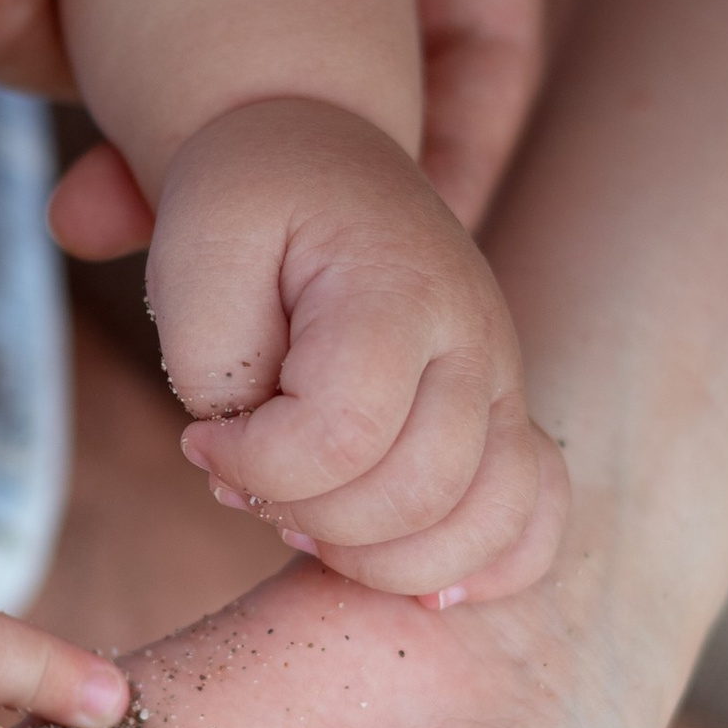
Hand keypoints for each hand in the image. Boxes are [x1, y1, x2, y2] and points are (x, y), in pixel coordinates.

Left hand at [152, 97, 565, 598]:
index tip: (201, 438)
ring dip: (378, 558)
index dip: (256, 464)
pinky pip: (533, 518)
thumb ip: (207, 361)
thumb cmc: (250, 204)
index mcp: (398, 286)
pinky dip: (477, 565)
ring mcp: (503, 382)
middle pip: (418, 494)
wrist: (319, 157)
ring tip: (307, 518)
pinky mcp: (506, 418)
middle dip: (309, 516)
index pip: (344, 433)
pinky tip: (401, 569)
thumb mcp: (194, 246)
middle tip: (244, 479)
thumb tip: (246, 466)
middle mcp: (474, 338)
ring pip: (484, 524)